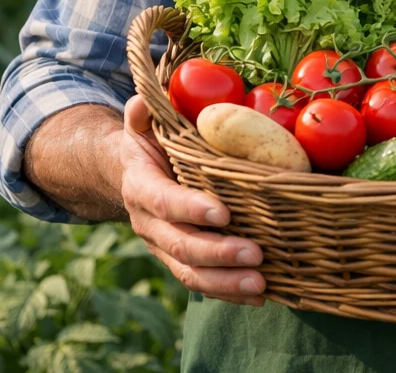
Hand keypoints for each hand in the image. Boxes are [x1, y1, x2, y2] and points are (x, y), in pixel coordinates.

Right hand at [119, 94, 265, 305]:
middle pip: (180, 246)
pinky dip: (231, 293)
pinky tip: (263, 295)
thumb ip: (143, 114)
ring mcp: (164, 247)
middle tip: (256, 254)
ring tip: (262, 283)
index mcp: (141, 186)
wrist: (132, 175)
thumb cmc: (151, 142)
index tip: (223, 213)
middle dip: (217, 253)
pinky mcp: (182, 262)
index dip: (189, 209)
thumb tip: (143, 101)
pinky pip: (204, 283)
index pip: (163, 201)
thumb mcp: (143, 125)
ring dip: (226, 283)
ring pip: (190, 273)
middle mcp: (149, 224)